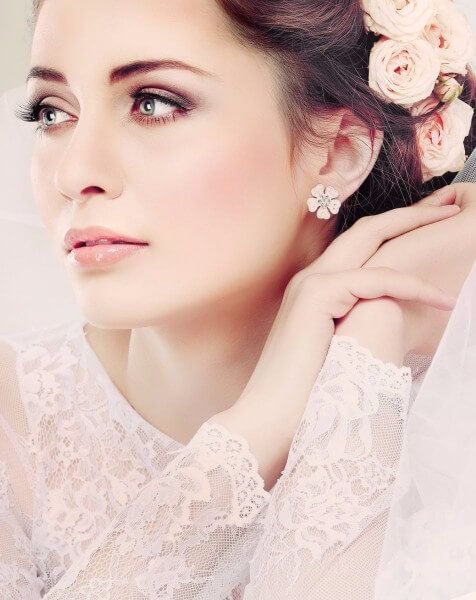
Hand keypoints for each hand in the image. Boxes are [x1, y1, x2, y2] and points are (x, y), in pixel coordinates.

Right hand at [209, 195, 459, 488]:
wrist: (272, 414)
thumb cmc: (305, 392)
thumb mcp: (338, 347)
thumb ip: (357, 322)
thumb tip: (391, 319)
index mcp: (314, 288)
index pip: (359, 246)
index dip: (395, 230)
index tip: (430, 227)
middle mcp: (310, 277)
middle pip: (367, 229)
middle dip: (412, 214)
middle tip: (449, 207)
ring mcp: (311, 283)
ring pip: (372, 240)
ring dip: (417, 230)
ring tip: (454, 228)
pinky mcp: (317, 295)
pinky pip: (376, 279)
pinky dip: (412, 286)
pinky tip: (443, 299)